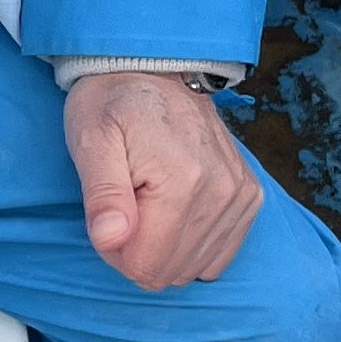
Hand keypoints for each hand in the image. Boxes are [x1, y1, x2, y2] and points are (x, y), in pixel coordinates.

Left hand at [63, 72, 260, 291]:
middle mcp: (222, 192)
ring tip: (149, 202)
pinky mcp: (250, 197)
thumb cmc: (113, 104)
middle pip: (171, 272)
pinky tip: (176, 212)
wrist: (154, 69)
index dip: (116, 251)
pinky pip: (219, 255)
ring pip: (195, 268)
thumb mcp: (91, 141)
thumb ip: (102, 194)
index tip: (108, 216)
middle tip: (124, 207)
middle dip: (139, 251)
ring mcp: (241, 195)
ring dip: (165, 247)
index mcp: (181, 183)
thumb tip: (111, 239)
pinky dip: (193, 244)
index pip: (144, 266)